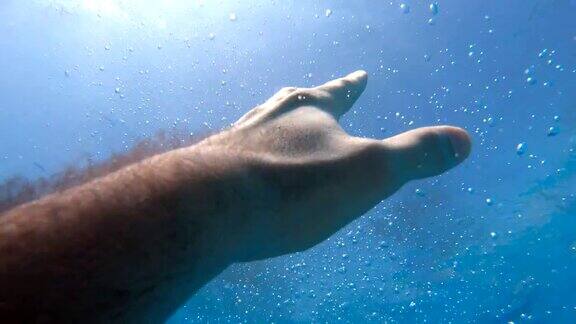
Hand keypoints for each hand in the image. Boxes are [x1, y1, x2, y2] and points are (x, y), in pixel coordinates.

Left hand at [201, 70, 470, 261]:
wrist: (209, 207)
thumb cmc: (294, 186)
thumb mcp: (370, 172)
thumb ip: (415, 156)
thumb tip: (464, 141)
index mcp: (308, 111)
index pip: (338, 91)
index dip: (352, 84)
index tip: (360, 73)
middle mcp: (268, 118)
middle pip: (292, 102)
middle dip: (308, 101)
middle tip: (312, 94)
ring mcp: (234, 142)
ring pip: (260, 126)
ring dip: (274, 128)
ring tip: (277, 132)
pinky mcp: (209, 171)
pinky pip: (235, 160)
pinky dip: (248, 162)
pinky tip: (244, 177)